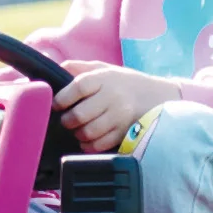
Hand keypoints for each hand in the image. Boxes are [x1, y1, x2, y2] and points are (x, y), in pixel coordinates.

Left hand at [54, 62, 179, 152]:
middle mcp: (113, 97)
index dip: (62, 98)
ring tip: (78, 129)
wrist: (158, 97)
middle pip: (80, 114)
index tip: (57, 104)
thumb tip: (55, 68)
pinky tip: (88, 139)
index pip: (78, 87)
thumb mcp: (104, 69)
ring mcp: (120, 117)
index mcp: (105, 78)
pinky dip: (89, 145)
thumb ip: (78, 67)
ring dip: (78, 133)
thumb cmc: (124, 82)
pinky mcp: (125, 133)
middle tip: (66, 119)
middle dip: (67, 120)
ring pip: (89, 132)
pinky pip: (100, 144)